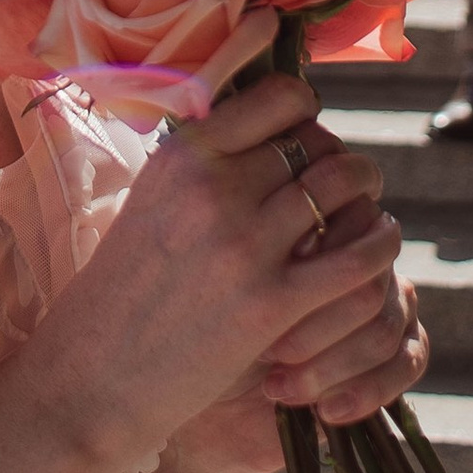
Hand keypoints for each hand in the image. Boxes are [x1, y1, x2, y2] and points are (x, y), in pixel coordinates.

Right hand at [17, 74, 405, 472]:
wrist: (93, 375)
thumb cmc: (124, 290)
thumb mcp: (151, 199)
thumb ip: (206, 162)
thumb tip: (270, 124)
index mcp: (182, 155)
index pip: (279, 96)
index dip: (307, 111)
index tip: (306, 133)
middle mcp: (213, 188)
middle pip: (318, 141)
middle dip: (339, 158)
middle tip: (343, 181)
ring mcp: (243, 245)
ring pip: (345, 185)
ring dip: (366, 193)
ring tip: (365, 209)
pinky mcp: (270, 304)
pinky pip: (356, 258)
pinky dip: (378, 245)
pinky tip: (377, 247)